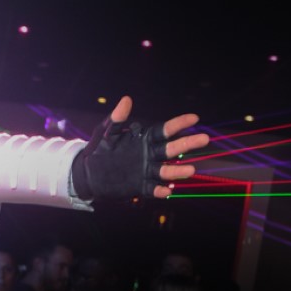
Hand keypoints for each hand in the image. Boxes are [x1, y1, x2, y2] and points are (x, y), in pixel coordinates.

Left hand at [72, 96, 206, 200]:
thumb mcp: (105, 132)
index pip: (164, 131)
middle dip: (187, 144)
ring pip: (165, 171)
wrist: (87, 173)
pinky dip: (160, 190)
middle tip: (204, 139)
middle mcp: (149, 155)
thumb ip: (116, 119)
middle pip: (171, 149)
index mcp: (144, 140)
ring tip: (190, 170)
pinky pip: (152, 189)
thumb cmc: (98, 150)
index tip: (194, 118)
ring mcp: (146, 171)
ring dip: (178, 171)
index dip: (178, 124)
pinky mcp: (139, 187)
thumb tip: (126, 100)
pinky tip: (167, 190)